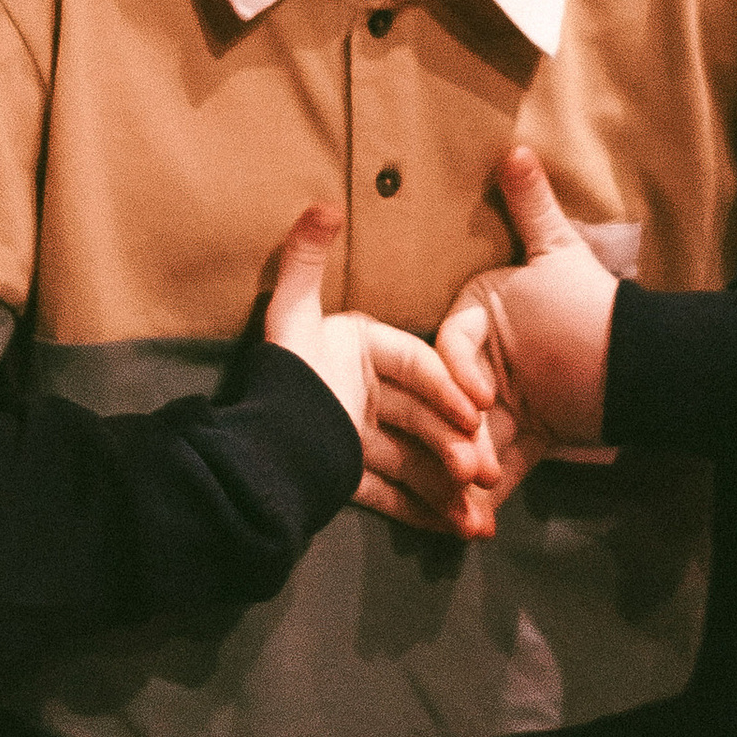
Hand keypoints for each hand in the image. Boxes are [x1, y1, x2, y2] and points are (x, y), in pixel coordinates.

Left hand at [263, 204, 499, 533]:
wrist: (251, 456)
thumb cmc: (283, 381)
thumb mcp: (292, 316)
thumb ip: (305, 260)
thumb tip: (323, 205)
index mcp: (360, 351)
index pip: (417, 366)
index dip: (448, 388)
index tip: (476, 413)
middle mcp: (362, 392)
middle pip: (423, 421)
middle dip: (458, 450)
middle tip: (485, 474)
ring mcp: (356, 437)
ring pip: (417, 463)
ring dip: (451, 491)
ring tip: (479, 522)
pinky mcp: (347, 477)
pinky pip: (394, 494)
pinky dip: (425, 512)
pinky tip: (458, 530)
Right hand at [416, 149, 618, 536]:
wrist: (638, 368)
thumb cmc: (590, 309)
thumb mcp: (558, 256)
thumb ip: (533, 208)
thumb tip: (515, 148)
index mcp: (478, 316)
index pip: (455, 341)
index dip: (462, 367)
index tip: (483, 392)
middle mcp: (480, 363)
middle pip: (455, 397)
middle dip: (459, 431)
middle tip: (470, 462)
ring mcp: (496, 406)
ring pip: (470, 437)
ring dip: (468, 471)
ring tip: (471, 504)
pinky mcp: (517, 443)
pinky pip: (498, 469)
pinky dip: (489, 497)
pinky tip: (478, 528)